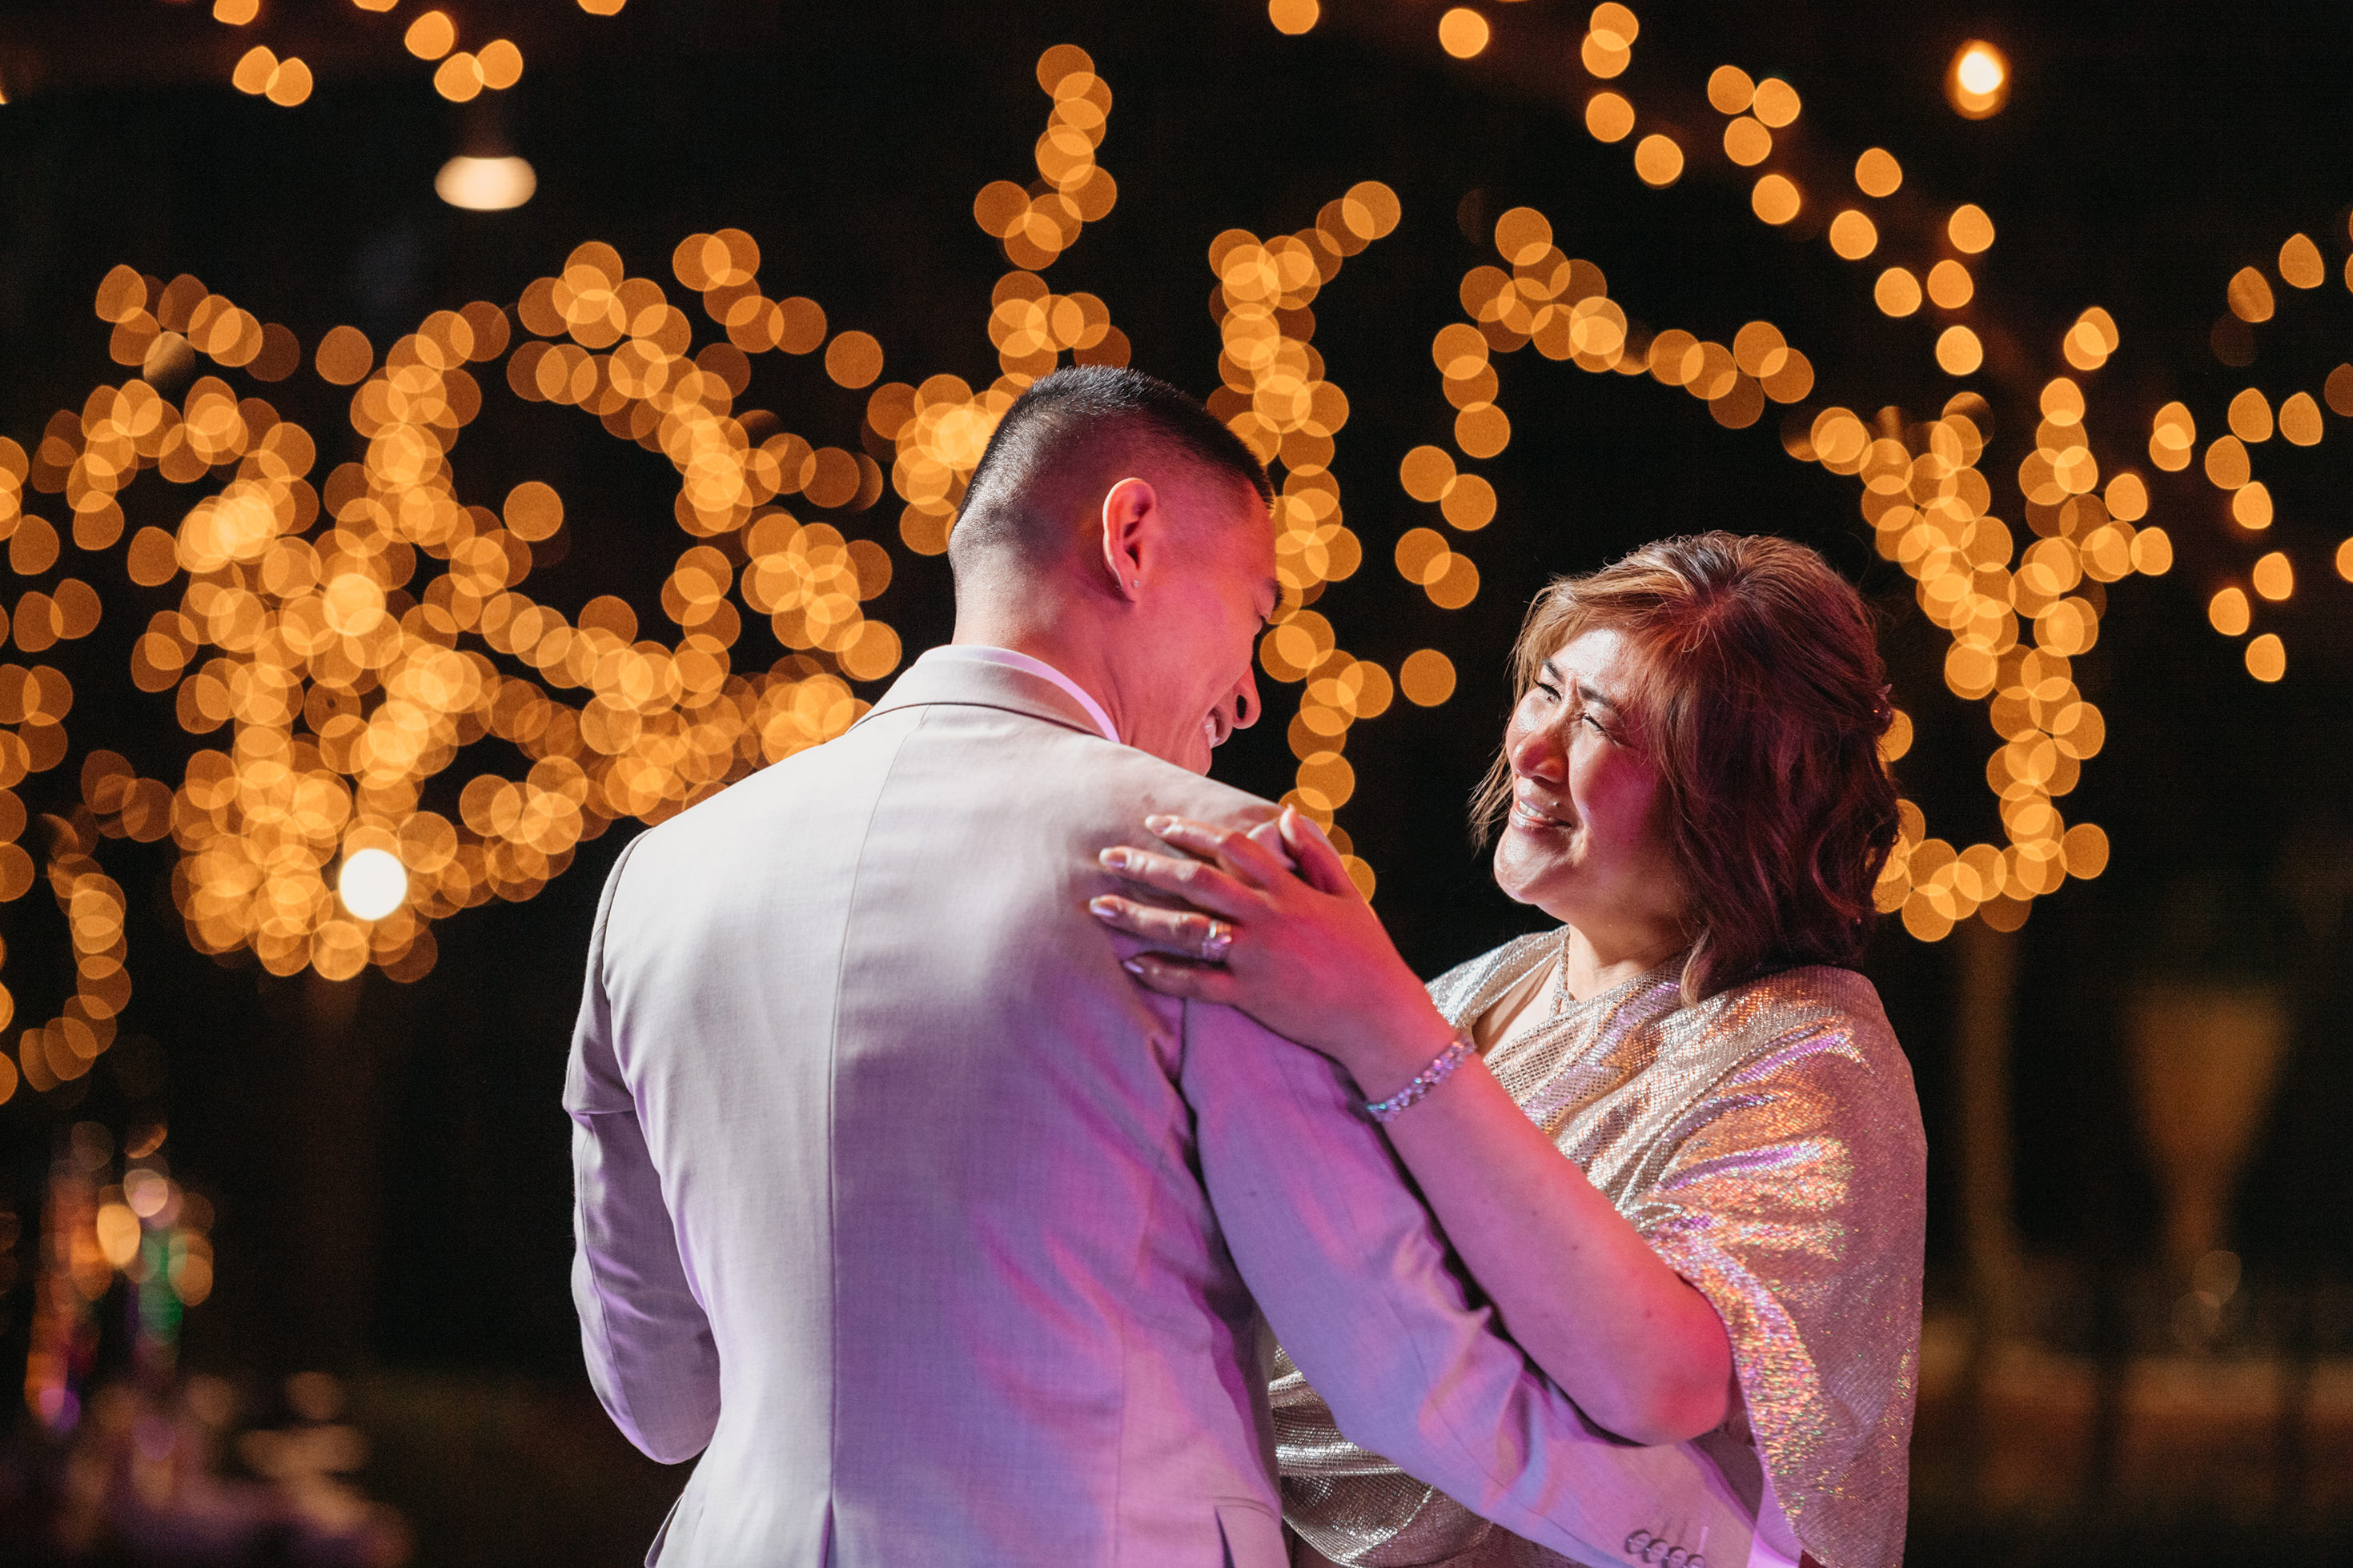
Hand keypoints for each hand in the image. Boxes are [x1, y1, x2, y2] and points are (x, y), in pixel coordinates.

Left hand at [1088, 808, 1455, 1098]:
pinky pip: (1197, 983)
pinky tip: (1132, 965)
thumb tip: (1288, 813)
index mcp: (1290, 889)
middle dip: (1147, 866)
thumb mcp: (1347, 894)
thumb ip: (1315, 853)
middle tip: (1109, 857)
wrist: (1378, 1014)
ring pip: (1187, 930)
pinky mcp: (1249, 995)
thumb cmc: (1366, 952)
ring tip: (1101, 907)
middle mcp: (1267, 918)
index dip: (1191, 830)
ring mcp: (1255, 957)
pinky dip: (1163, 974)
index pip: (1232, 846)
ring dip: (1139, 916)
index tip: (1157, 822)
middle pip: (1196, 882)